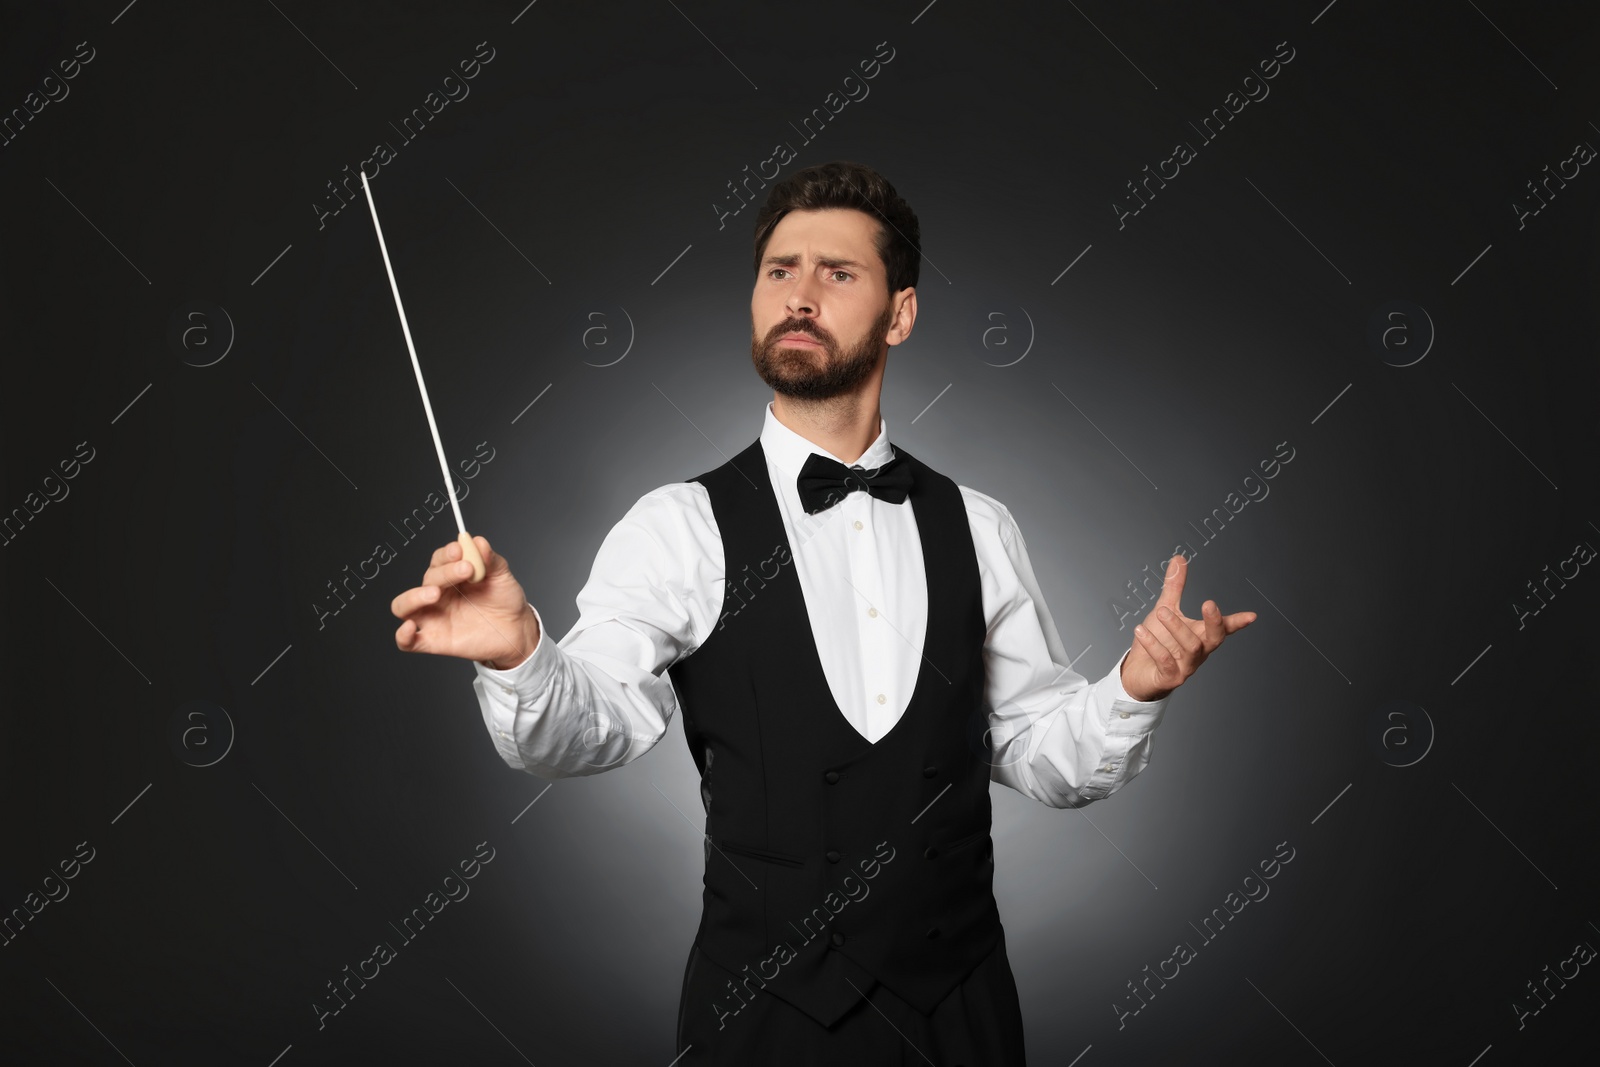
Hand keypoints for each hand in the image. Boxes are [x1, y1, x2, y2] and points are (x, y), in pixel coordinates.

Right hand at [390, 535, 540, 667]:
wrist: (517, 630)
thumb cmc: (505, 601)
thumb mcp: (502, 576)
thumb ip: (490, 559)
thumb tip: (477, 541)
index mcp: (451, 575)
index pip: (439, 560)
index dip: (446, 554)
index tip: (460, 550)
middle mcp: (438, 594)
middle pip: (427, 579)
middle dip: (445, 572)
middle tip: (466, 569)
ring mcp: (433, 617)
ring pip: (403, 606)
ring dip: (414, 597)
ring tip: (435, 593)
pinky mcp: (433, 641)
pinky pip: (408, 642)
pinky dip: (403, 635)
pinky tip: (410, 627)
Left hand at [1120, 554, 1255, 700]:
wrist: (1138, 672)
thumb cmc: (1158, 641)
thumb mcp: (1165, 608)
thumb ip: (1174, 586)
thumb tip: (1179, 559)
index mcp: (1200, 635)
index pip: (1223, 628)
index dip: (1237, 622)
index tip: (1252, 616)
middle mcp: (1198, 651)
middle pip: (1214, 638)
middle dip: (1214, 621)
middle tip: (1208, 603)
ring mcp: (1186, 666)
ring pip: (1190, 647)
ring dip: (1177, 627)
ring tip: (1161, 611)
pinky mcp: (1169, 677)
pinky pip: (1166, 661)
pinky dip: (1154, 645)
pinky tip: (1141, 631)